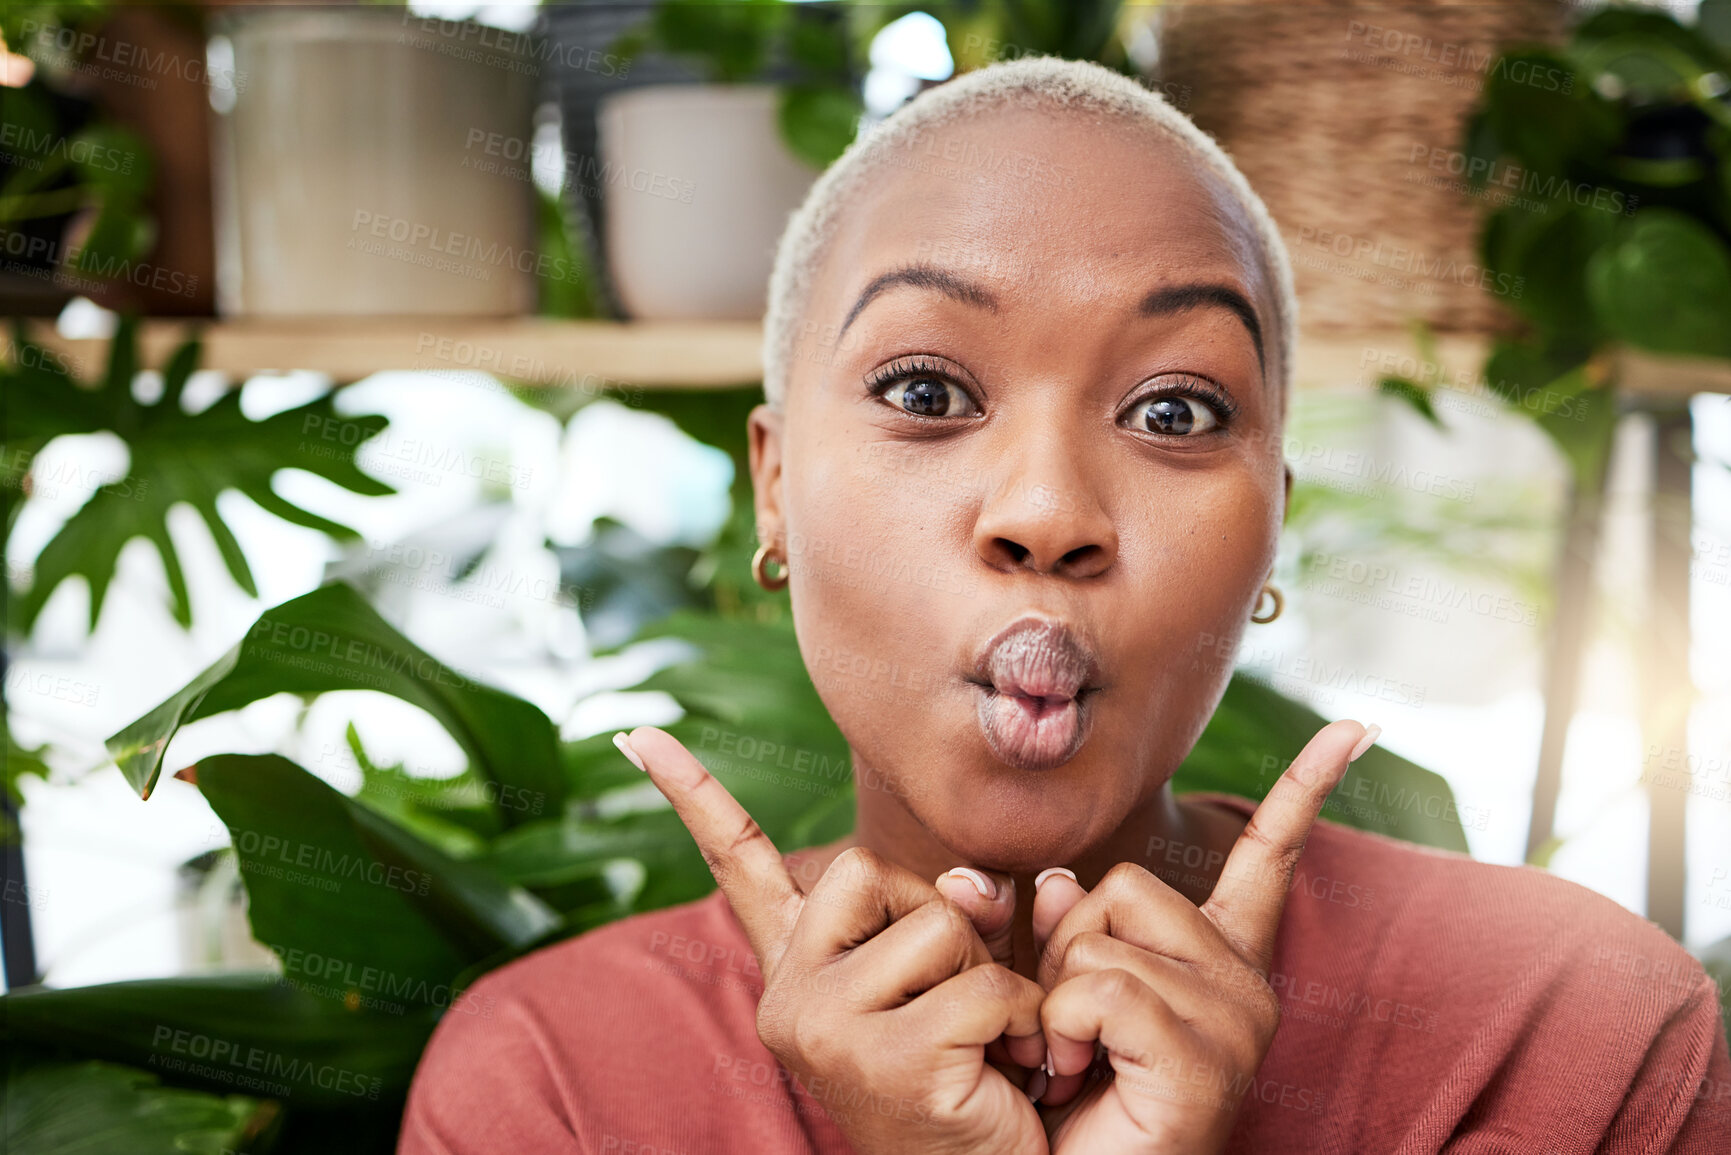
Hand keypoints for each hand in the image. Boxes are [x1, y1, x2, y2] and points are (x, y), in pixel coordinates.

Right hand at [618, 727, 1050, 1154]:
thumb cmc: (970, 1074)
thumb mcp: (953, 973)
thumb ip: (950, 913)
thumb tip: (974, 883)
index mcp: (796, 969)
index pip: (739, 864)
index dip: (693, 795)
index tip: (638, 734)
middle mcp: (789, 996)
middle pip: (869, 870)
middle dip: (936, 917)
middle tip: (957, 997)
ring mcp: (823, 1029)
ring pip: (935, 924)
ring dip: (986, 970)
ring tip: (983, 1035)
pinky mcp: (880, 1061)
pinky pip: (981, 986)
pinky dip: (1021, 1018)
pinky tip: (1011, 1064)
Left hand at [1028, 720, 1375, 1153]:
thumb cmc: (1072, 1097)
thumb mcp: (1056, 992)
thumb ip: (1058, 930)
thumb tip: (1055, 880)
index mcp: (1223, 960)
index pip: (1268, 859)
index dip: (1306, 789)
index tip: (1357, 727)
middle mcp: (1244, 984)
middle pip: (1122, 889)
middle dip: (1066, 951)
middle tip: (1072, 1029)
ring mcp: (1234, 1022)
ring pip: (1098, 940)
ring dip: (1056, 1000)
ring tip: (1075, 1061)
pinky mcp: (1206, 1062)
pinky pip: (1099, 992)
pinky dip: (1061, 1031)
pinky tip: (1076, 1077)